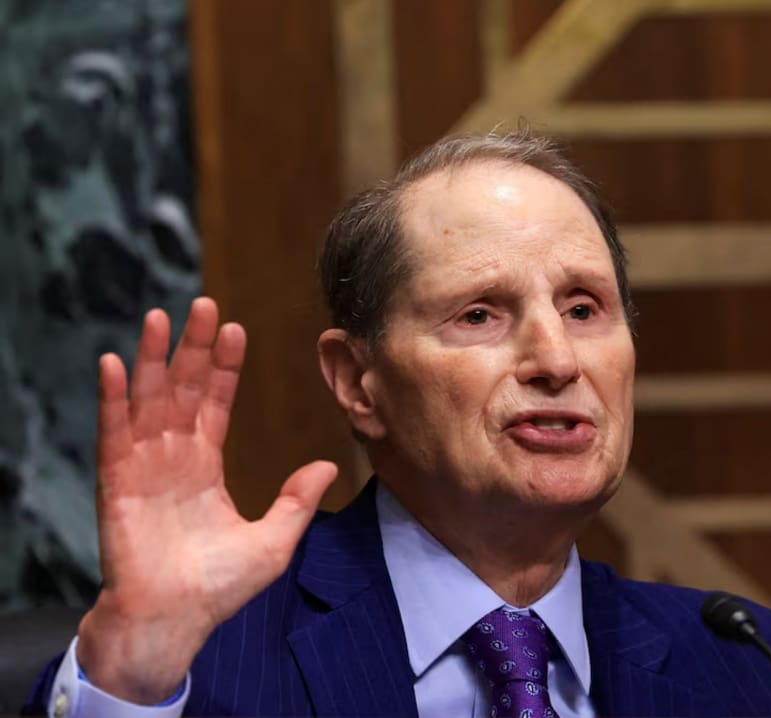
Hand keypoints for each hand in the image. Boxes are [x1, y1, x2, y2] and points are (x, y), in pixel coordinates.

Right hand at [76, 298, 337, 701]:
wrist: (174, 621)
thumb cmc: (218, 588)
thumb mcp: (273, 541)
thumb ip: (296, 500)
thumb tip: (330, 465)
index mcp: (205, 467)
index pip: (215, 403)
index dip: (224, 367)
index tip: (235, 329)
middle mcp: (173, 459)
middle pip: (181, 389)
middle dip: (190, 347)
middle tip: (201, 303)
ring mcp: (143, 468)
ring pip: (147, 400)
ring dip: (151, 358)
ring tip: (158, 317)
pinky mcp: (117, 483)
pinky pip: (113, 432)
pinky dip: (113, 397)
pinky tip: (115, 363)